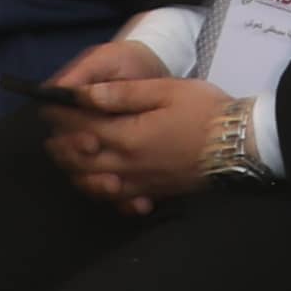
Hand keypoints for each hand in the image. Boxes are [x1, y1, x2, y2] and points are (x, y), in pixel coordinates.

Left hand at [44, 64, 231, 211]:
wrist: (240, 145)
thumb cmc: (205, 111)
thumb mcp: (165, 90)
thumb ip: (122, 95)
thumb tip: (84, 94)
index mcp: (128, 137)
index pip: (81, 128)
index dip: (62, 116)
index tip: (49, 105)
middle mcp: (128, 166)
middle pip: (80, 162)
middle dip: (61, 147)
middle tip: (51, 135)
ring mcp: (140, 184)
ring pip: (94, 185)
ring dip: (75, 172)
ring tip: (68, 158)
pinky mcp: (153, 193)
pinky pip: (118, 200)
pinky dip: (102, 193)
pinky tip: (101, 183)